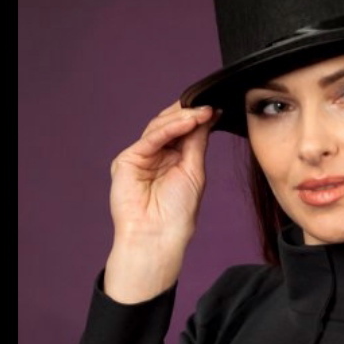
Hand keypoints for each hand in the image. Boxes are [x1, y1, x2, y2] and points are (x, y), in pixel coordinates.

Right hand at [103, 103, 220, 302]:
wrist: (158, 237)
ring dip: (182, 118)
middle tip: (208, 107)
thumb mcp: (194, 171)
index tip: (216, 108)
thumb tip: (207, 116)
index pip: (183, 131)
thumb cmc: (177, 214)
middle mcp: (156, 155)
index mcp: (173, 159)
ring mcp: (140, 156)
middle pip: (170, 125)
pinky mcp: (127, 160)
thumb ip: (196, 142)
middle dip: (190, 114)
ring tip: (201, 113)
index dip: (198, 118)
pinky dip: (169, 128)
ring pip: (160, 127)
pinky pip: (150, 138)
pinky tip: (187, 122)